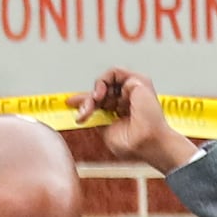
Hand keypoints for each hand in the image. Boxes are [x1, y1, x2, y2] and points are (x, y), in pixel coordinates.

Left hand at [74, 69, 201, 173]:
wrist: (147, 144)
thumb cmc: (133, 144)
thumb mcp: (105, 129)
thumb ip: (95, 115)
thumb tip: (79, 106)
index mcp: (124, 110)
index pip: (102, 99)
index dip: (86, 99)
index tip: (70, 102)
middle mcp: (130, 98)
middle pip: (102, 90)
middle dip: (88, 100)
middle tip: (84, 112)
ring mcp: (135, 90)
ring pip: (106, 80)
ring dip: (95, 91)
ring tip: (94, 104)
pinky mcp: (139, 82)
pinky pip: (114, 71)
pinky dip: (103, 80)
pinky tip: (100, 95)